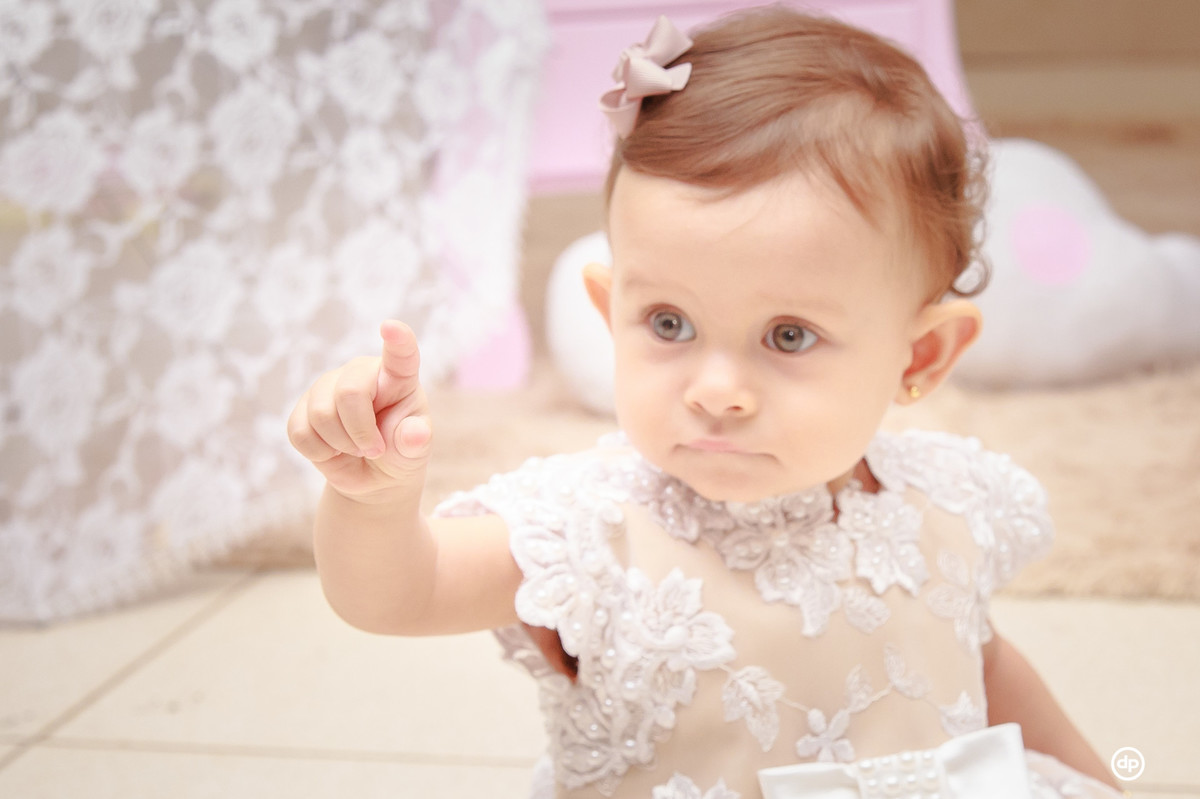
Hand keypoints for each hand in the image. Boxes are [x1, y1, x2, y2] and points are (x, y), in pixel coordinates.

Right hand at [288, 321, 431, 503]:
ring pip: (321, 415)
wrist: (373, 477)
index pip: (400, 353)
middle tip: (375, 450)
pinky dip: (319, 452)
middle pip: (349, 393)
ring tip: (357, 449)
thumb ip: (415, 441)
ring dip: (341, 444)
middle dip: (361, 432)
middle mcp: (361, 373)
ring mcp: (328, 386)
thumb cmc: (400, 453)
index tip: (391, 326)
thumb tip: (415, 434)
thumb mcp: (414, 451)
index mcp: (398, 376)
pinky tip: (334, 450)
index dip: (397, 339)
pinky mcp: (302, 408)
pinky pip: (300, 432)